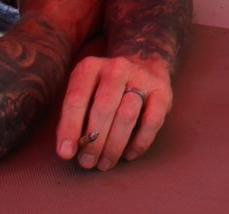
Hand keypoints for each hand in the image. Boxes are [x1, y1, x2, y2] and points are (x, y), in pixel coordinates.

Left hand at [55, 51, 173, 170]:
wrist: (144, 65)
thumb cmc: (104, 90)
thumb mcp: (84, 94)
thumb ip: (73, 118)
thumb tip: (68, 151)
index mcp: (90, 68)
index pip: (76, 99)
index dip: (69, 128)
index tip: (66, 153)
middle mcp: (117, 68)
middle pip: (104, 108)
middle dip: (94, 141)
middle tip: (87, 163)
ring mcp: (142, 78)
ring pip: (127, 116)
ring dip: (114, 146)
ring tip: (105, 163)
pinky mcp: (162, 91)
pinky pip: (152, 122)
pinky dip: (139, 142)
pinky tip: (128, 155)